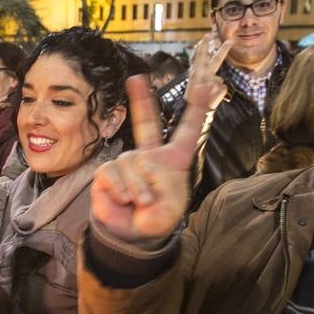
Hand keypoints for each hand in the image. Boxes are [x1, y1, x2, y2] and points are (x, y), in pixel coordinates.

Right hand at [89, 37, 229, 245]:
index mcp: (173, 160)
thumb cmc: (156, 218)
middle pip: (146, 122)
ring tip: (141, 203)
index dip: (197, 108)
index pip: (187, 130)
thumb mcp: (170, 207)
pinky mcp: (107, 172)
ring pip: (132, 162)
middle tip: (137, 78)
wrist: (132, 234)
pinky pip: (113, 173)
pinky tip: (124, 199)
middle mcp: (149, 156)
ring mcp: (128, 162)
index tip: (206, 84)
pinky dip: (121, 189)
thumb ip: (162, 186)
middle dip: (141, 99)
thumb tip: (141, 169)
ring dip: (138, 187)